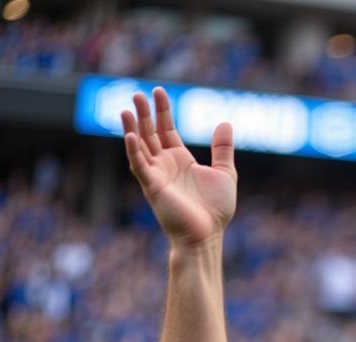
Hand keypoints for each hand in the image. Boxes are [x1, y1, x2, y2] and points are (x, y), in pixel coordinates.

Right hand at [122, 88, 236, 248]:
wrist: (207, 235)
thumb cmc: (215, 210)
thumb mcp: (225, 174)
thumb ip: (223, 149)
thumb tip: (225, 122)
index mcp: (180, 160)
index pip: (166, 129)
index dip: (162, 111)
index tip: (159, 91)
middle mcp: (165, 165)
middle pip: (150, 133)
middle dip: (145, 114)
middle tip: (139, 93)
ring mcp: (156, 175)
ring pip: (140, 146)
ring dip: (133, 128)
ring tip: (129, 108)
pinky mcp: (152, 188)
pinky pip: (139, 166)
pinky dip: (134, 151)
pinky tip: (131, 136)